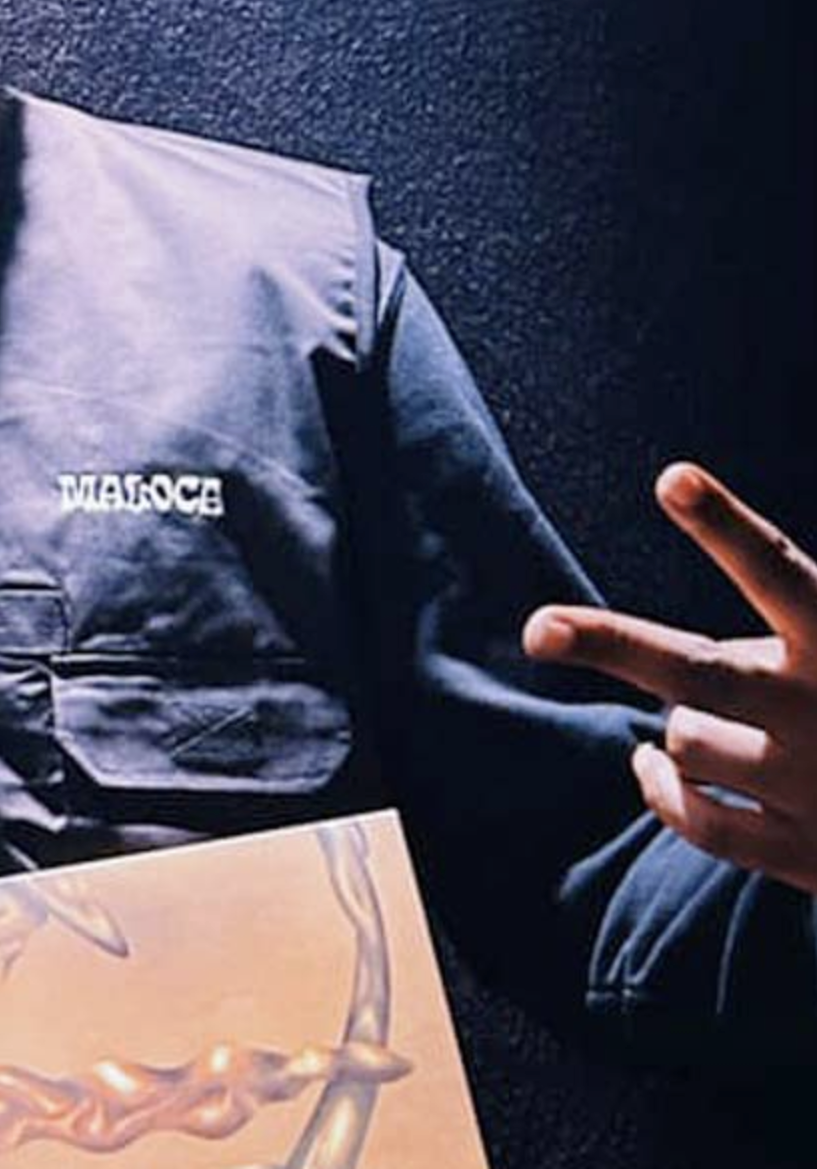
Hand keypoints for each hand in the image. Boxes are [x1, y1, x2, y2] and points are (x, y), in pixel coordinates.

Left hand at [524, 462, 816, 894]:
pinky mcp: (805, 853)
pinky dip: (664, 791)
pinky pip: (695, 819)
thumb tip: (697, 514)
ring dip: (677, 728)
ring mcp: (812, 784)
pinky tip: (654, 769)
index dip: (725, 526)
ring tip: (700, 721)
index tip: (673, 478)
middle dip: (611, 645)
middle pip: (694, 672)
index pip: (778, 571)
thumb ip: (798, 607)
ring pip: (683, 740)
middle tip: (540, 629)